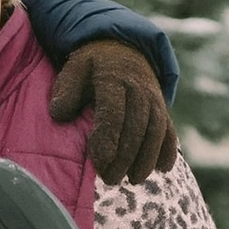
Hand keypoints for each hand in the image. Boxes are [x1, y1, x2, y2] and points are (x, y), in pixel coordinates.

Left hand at [50, 39, 177, 184]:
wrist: (122, 49)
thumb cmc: (90, 67)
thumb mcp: (73, 70)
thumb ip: (65, 91)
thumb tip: (59, 115)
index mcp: (113, 80)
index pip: (113, 113)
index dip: (108, 140)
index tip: (101, 163)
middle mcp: (138, 89)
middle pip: (136, 127)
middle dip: (125, 156)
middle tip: (111, 179)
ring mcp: (153, 98)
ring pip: (155, 131)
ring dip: (147, 158)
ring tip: (135, 180)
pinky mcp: (162, 107)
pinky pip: (169, 129)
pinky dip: (168, 149)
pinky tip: (163, 169)